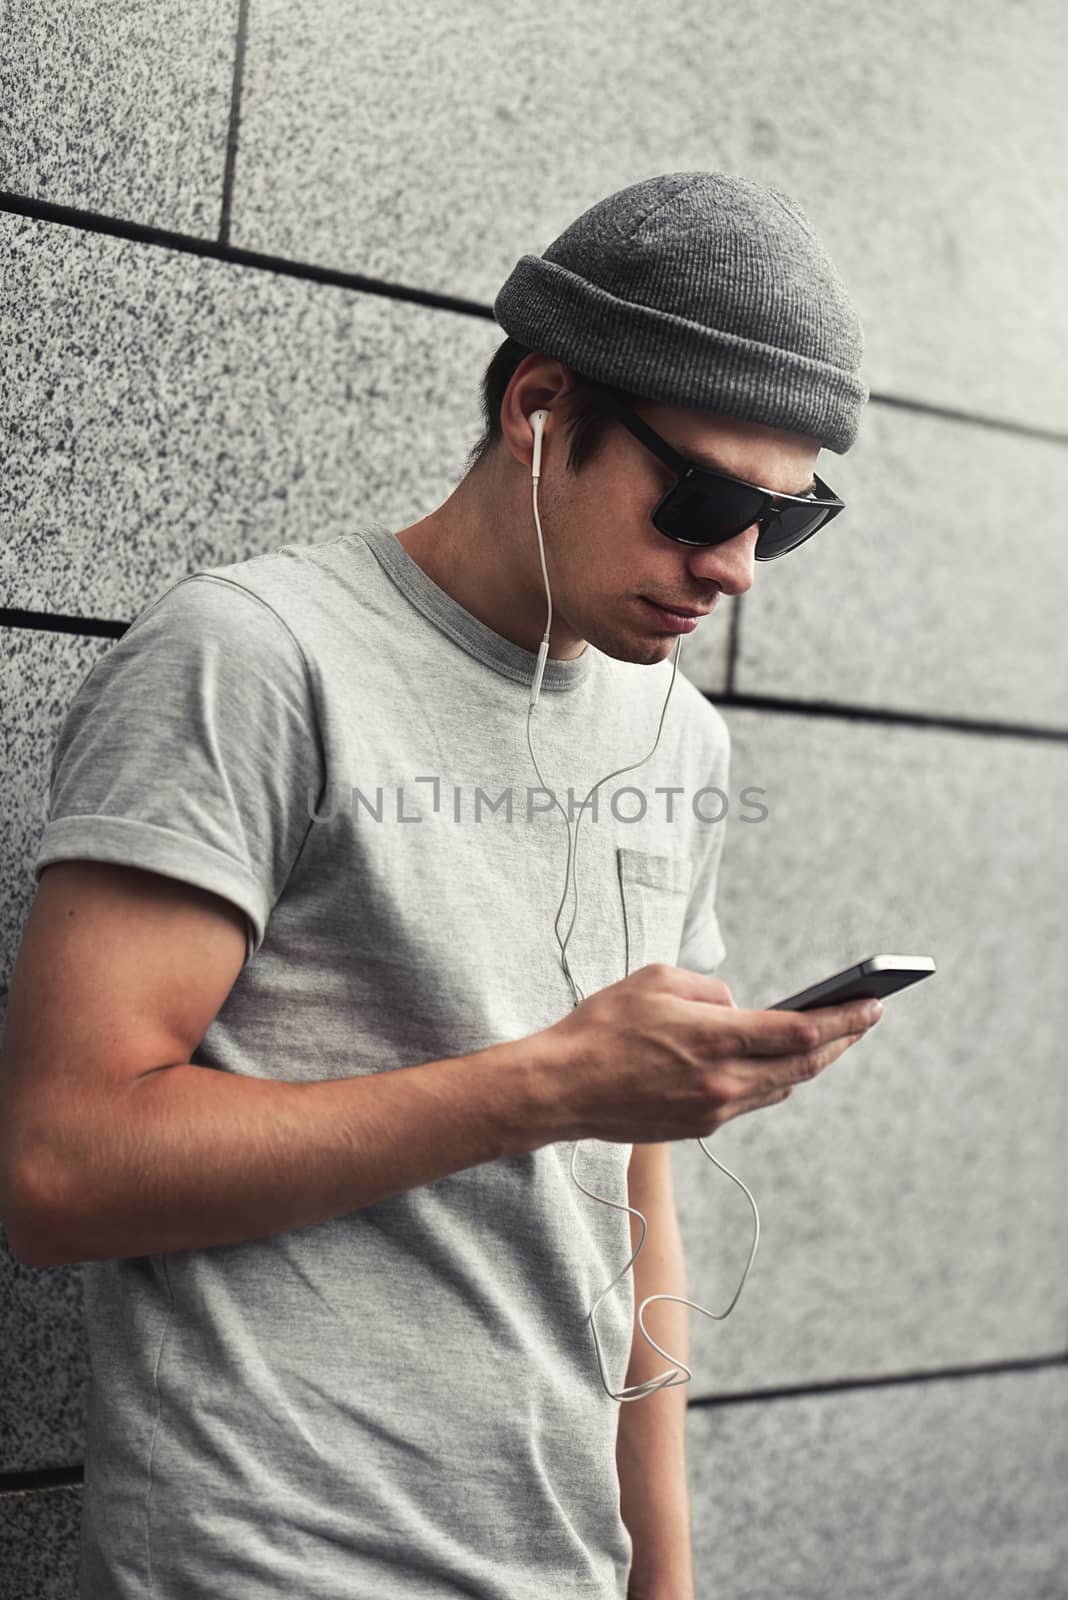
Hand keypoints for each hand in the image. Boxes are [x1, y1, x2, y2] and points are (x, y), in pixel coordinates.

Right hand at [540, 962, 882, 1144]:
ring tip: (830, 1040)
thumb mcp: (657, 981)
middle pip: (804, 1066)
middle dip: (841, 1041)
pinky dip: (772, 1080)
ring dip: (809, 1064)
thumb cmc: (602, 1027)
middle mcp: (724, 1082)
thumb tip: (739, 1009)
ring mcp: (714, 1110)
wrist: (561, 1088)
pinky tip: (777, 1064)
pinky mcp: (700, 1128)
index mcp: (716, 1040)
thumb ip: (711, 990)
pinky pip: (751, 1100)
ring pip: (781, 1087)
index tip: (873, 1006)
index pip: (800, 1032)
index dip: (843, 1020)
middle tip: (866, 1019)